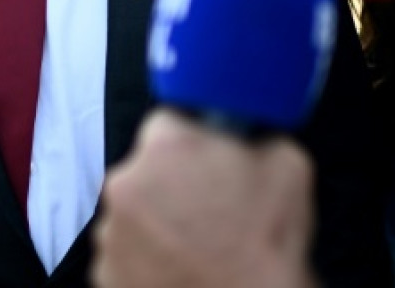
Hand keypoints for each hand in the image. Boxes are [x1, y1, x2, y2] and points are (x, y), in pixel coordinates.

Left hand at [93, 110, 317, 287]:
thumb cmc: (268, 249)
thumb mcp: (288, 167)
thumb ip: (255, 139)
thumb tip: (247, 140)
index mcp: (165, 146)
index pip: (168, 122)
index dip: (191, 142)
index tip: (205, 162)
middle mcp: (126, 183)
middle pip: (145, 170)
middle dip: (171, 185)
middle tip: (206, 210)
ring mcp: (111, 233)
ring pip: (133, 214)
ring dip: (157, 223)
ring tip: (196, 247)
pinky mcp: (106, 273)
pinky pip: (126, 255)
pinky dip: (147, 260)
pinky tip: (181, 268)